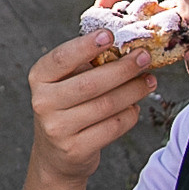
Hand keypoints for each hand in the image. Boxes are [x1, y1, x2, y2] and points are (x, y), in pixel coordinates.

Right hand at [26, 31, 159, 186]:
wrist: (55, 154)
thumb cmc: (67, 107)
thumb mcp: (67, 81)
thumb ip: (87, 62)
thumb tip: (123, 43)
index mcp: (40, 78)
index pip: (61, 58)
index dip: (85, 46)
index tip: (109, 35)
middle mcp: (43, 103)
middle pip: (90, 83)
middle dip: (123, 69)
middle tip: (144, 58)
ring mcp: (57, 128)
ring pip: (105, 105)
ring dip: (133, 91)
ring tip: (148, 81)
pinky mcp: (75, 149)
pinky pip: (112, 127)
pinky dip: (130, 115)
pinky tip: (135, 107)